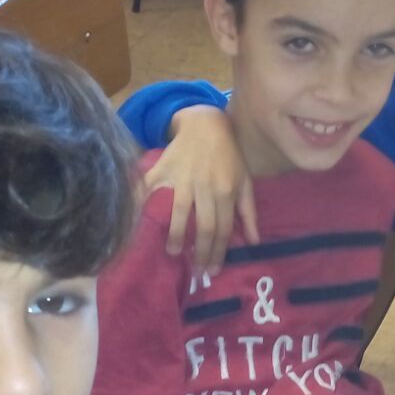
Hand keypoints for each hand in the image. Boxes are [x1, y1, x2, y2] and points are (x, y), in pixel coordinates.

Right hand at [146, 105, 256, 272]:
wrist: (206, 123)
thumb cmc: (228, 155)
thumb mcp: (245, 180)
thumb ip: (249, 212)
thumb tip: (253, 242)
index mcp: (226, 191)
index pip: (223, 229)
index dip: (219, 252)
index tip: (213, 270)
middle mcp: (206, 187)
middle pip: (204, 227)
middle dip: (201, 252)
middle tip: (197, 270)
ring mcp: (183, 178)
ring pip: (180, 213)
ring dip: (177, 235)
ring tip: (175, 252)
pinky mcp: (165, 169)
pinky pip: (151, 189)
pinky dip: (142, 203)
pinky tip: (141, 223)